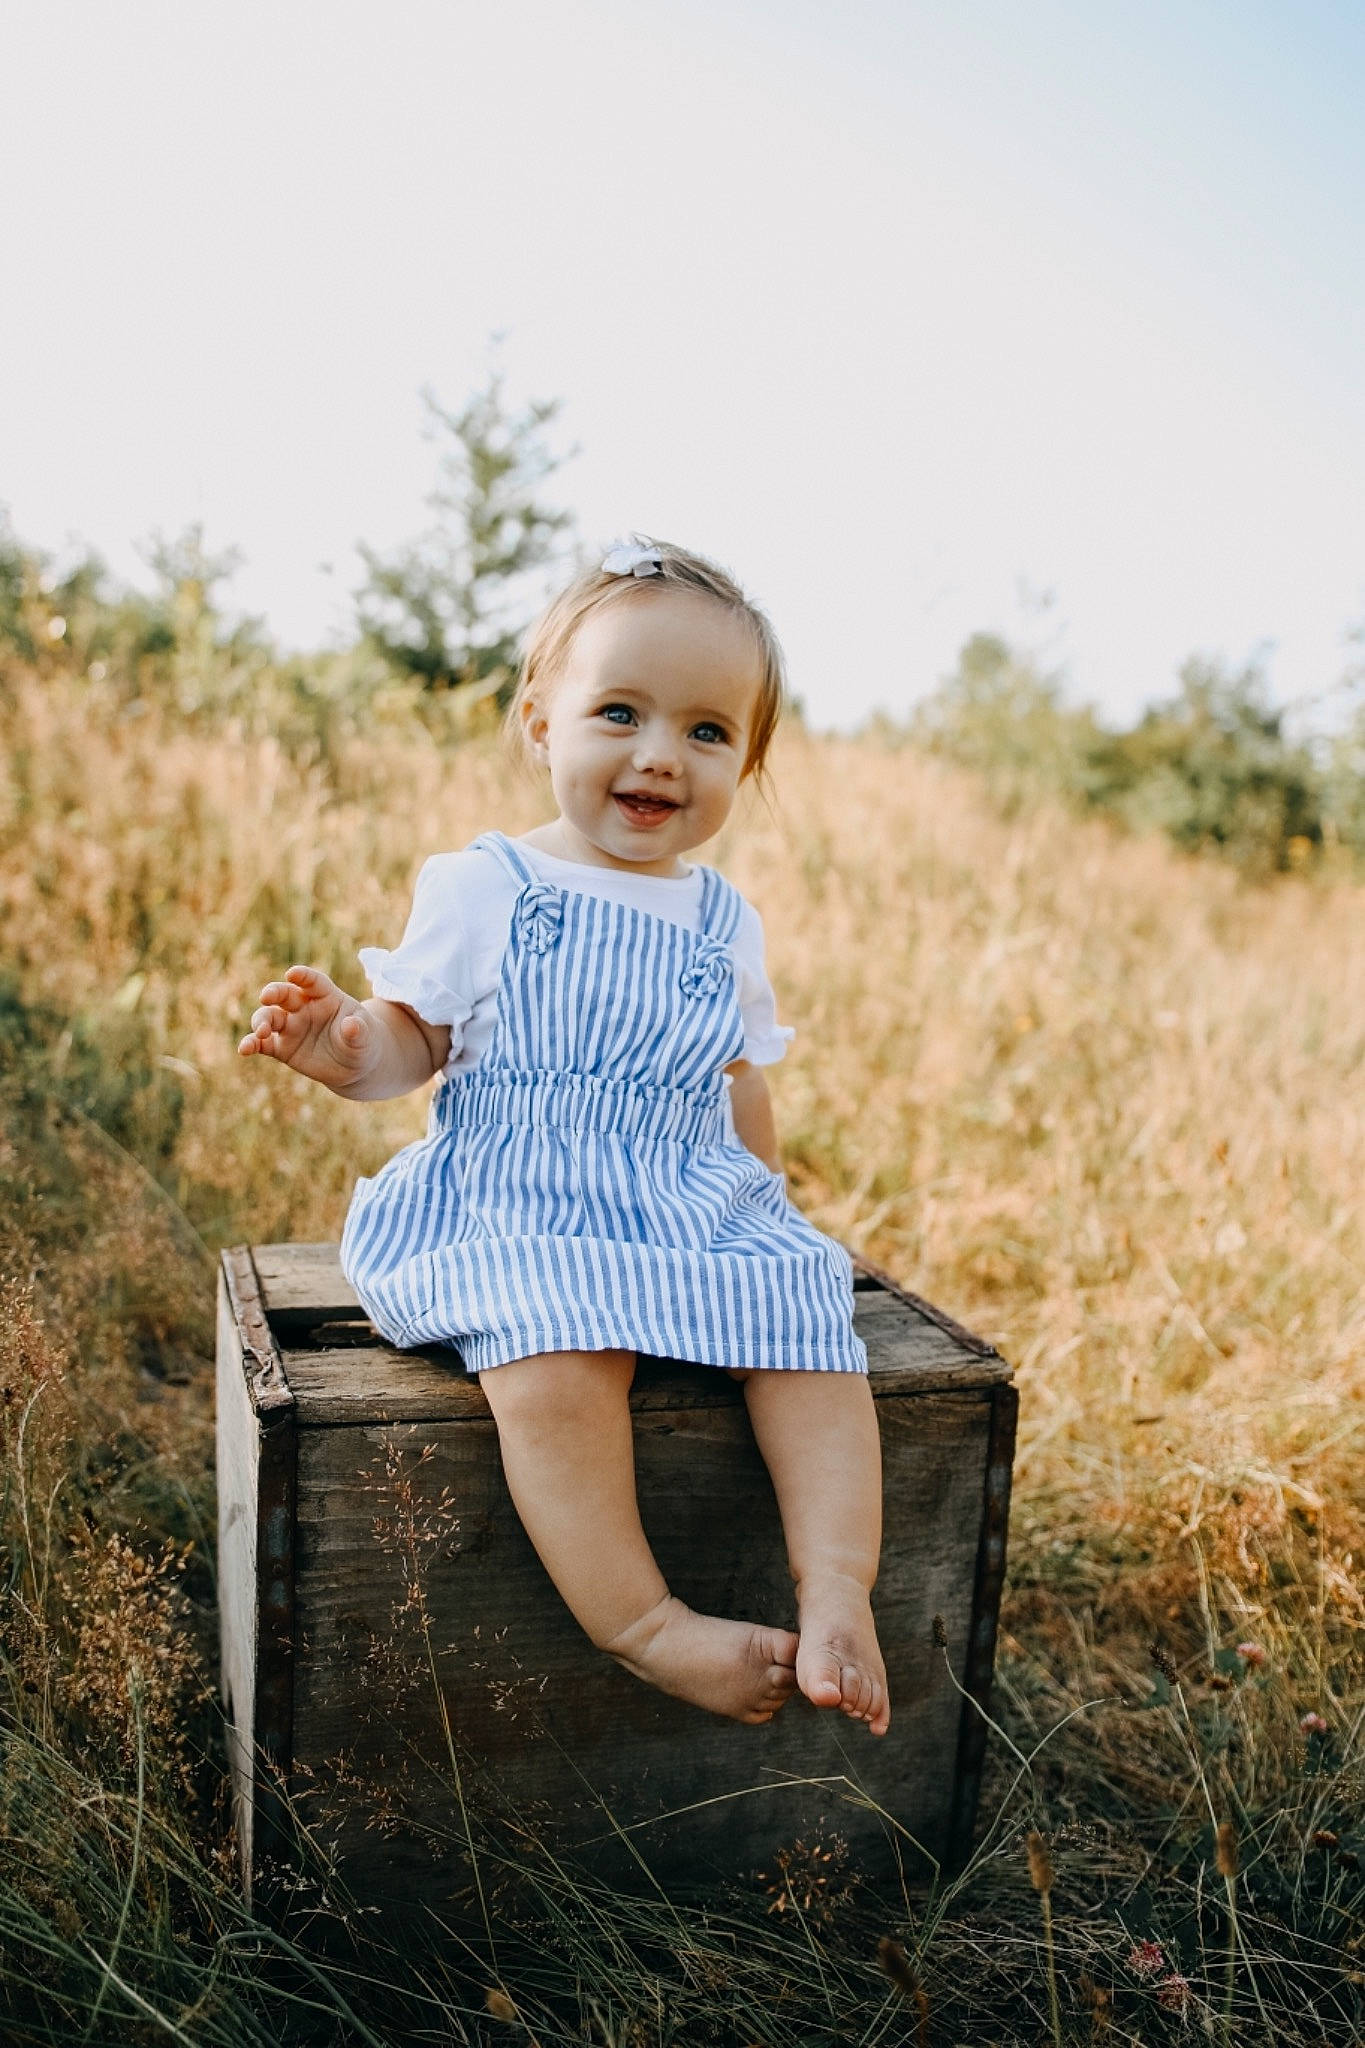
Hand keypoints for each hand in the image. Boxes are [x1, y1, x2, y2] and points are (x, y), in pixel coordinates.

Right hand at [238, 964, 375, 1093]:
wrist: (353, 1065)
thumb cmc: (361, 1041)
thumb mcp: (365, 1036)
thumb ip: (358, 1030)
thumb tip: (350, 1025)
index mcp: (326, 996)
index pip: (313, 981)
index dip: (303, 976)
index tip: (293, 974)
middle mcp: (303, 1007)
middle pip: (284, 994)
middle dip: (273, 992)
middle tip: (266, 996)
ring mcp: (290, 1026)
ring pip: (268, 1017)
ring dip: (261, 1021)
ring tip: (261, 1032)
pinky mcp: (281, 1047)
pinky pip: (262, 1044)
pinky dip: (251, 1044)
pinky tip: (244, 1049)